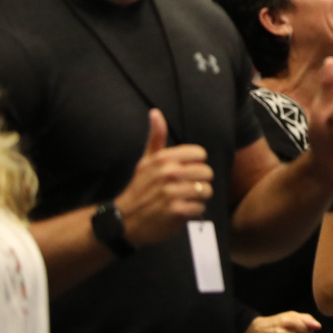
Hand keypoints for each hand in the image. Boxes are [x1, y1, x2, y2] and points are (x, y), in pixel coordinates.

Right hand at [113, 109, 213, 245]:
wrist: (125, 220)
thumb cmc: (139, 188)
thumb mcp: (146, 161)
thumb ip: (156, 137)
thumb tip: (155, 112)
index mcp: (163, 159)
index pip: (200, 154)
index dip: (196, 164)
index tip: (186, 171)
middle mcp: (168, 173)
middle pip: (207, 172)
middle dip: (200, 182)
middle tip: (187, 188)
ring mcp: (172, 193)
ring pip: (206, 190)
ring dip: (199, 197)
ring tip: (186, 199)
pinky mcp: (176, 212)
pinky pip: (200, 207)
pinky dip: (194, 211)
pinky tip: (182, 211)